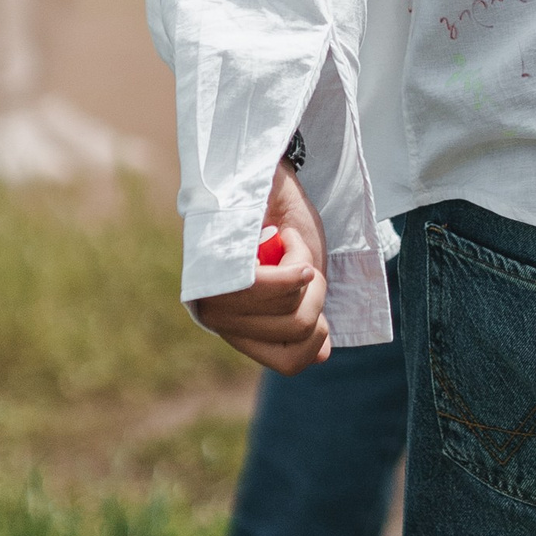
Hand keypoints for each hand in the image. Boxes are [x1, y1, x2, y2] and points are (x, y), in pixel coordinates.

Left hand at [192, 159, 331, 373]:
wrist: (265, 173)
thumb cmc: (286, 222)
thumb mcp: (303, 275)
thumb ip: (303, 313)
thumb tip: (320, 354)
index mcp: (242, 325)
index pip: (288, 362)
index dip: (314, 341)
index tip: (316, 306)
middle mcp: (222, 318)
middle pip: (293, 336)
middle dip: (315, 297)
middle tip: (303, 263)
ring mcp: (215, 296)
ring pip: (287, 314)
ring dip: (304, 275)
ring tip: (289, 245)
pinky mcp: (217, 271)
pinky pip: (270, 289)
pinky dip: (291, 268)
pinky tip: (292, 246)